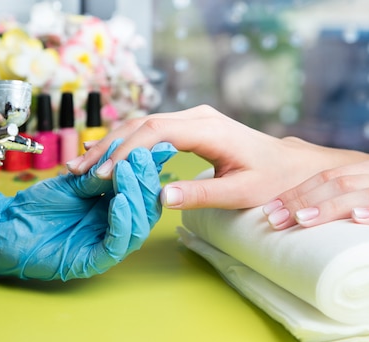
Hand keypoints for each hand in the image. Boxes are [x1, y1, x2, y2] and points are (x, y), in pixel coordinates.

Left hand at [0, 140, 176, 280]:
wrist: (7, 225)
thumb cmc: (37, 204)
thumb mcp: (75, 180)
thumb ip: (104, 169)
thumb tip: (136, 148)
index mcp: (115, 206)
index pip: (143, 189)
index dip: (149, 168)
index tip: (153, 145)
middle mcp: (117, 226)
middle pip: (147, 208)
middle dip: (145, 180)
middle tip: (140, 156)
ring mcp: (107, 245)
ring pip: (138, 226)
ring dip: (136, 197)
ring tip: (127, 172)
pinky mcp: (95, 261)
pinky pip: (117, 244)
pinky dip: (122, 222)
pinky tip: (119, 201)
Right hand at [67, 105, 349, 209]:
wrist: (289, 166)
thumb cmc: (271, 179)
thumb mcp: (241, 192)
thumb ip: (201, 193)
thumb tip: (159, 197)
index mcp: (208, 128)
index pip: (155, 132)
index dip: (126, 152)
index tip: (105, 175)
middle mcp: (196, 117)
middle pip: (140, 125)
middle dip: (107, 148)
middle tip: (79, 172)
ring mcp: (191, 120)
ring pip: (140, 126)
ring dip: (110, 145)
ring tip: (81, 166)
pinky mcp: (188, 128)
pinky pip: (149, 132)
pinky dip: (124, 145)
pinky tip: (105, 157)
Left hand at [262, 159, 368, 251]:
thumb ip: (343, 198)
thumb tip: (294, 202)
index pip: (327, 176)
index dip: (295, 192)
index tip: (269, 210)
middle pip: (338, 183)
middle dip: (302, 200)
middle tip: (276, 220)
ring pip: (362, 195)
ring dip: (329, 208)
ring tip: (303, 219)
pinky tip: (356, 219)